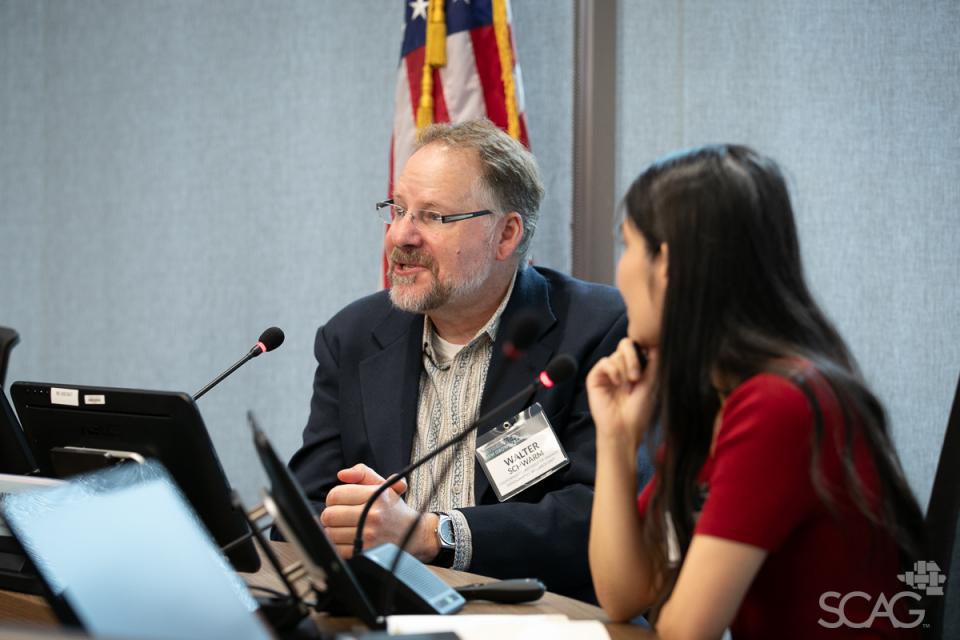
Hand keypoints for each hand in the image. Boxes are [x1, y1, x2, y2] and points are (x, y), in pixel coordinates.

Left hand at [319, 463, 439, 561]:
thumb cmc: (392, 508)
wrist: (413, 533)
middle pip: (329, 515)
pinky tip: (348, 539)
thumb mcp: (382, 485)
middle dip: (331, 514)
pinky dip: (338, 544)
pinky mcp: (366, 552)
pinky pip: (337, 548)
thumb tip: (342, 475)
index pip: (335, 495)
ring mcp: (369, 535)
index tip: (340, 501)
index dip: (333, 498)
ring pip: (330, 532)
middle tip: (339, 515)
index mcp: (376, 496)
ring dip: (333, 530)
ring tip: (344, 527)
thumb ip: (361, 473)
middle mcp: (373, 515)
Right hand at [586, 338, 657, 450]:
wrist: (624, 427)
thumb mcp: (651, 383)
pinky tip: (617, 383)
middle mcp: (621, 367)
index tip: (649, 362)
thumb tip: (657, 342)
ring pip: (616, 354)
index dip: (643, 349)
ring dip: (624, 370)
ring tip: (627, 387)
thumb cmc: (639, 410)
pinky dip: (613, 370)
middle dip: (633, 358)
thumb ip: (654, 362)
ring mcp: (608, 372)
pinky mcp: (595, 377)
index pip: (637, 346)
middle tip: (637, 377)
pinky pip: (605, 362)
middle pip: (625, 344)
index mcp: (634, 367)